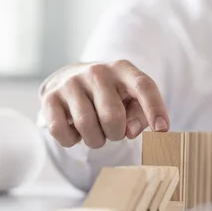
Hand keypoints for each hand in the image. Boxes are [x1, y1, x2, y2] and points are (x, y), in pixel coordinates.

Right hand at [41, 60, 169, 148]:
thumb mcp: (132, 100)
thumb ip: (140, 116)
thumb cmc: (112, 95)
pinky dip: (72, 141)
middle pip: (113, 117)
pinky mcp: (49, 96)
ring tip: (96, 132)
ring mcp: (71, 82)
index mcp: (123, 69)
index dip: (155, 109)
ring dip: (96, 140)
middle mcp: (97, 72)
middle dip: (116, 134)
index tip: (162, 130)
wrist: (72, 79)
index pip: (144, 86)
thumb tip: (130, 131)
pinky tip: (76, 131)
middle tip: (113, 131)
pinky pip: (61, 132)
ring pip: (87, 127)